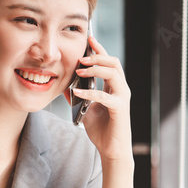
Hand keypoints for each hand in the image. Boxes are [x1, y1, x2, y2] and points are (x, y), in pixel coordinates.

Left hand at [70, 35, 133, 163]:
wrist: (111, 150)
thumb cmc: (101, 130)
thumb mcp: (85, 109)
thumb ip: (78, 97)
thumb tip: (65, 86)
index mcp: (114, 87)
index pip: (108, 62)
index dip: (99, 49)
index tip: (89, 38)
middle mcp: (121, 89)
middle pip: (114, 63)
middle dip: (97, 55)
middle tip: (81, 56)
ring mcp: (122, 98)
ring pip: (113, 73)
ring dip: (95, 69)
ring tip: (80, 69)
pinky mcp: (120, 108)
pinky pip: (105, 95)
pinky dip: (90, 92)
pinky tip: (77, 91)